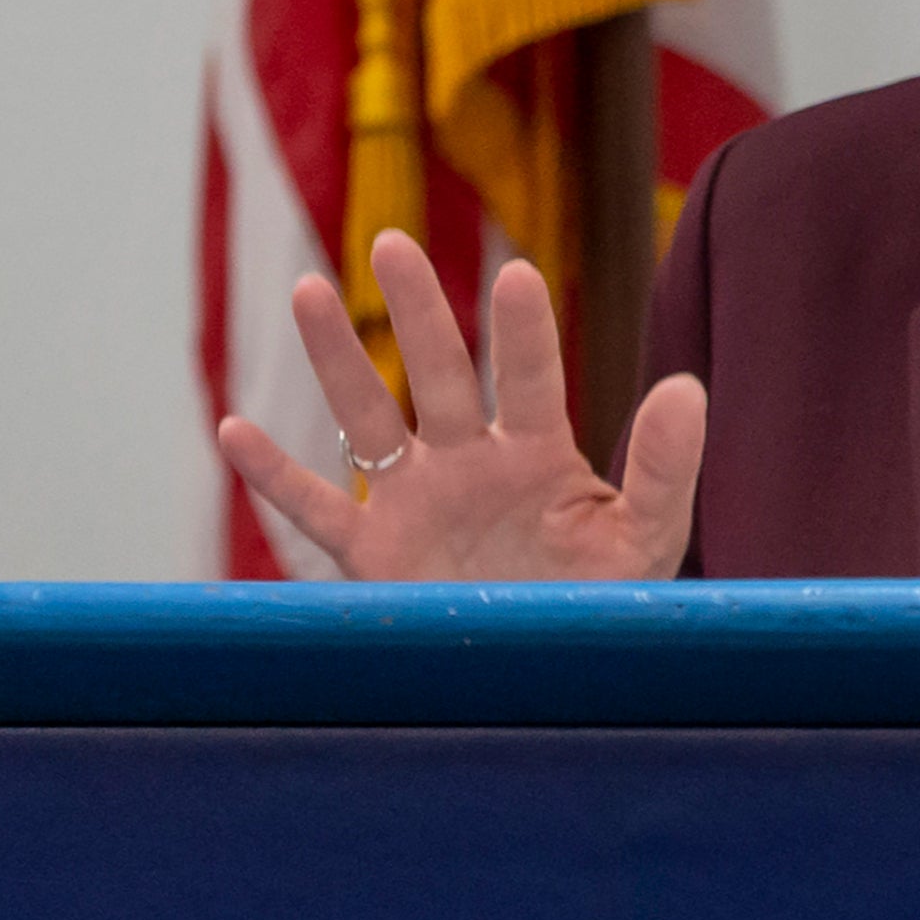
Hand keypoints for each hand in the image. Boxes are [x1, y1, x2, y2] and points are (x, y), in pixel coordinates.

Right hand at [217, 232, 705, 581]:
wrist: (552, 678)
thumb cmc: (607, 605)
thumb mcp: (646, 539)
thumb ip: (665, 469)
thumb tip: (688, 388)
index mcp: (539, 454)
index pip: (531, 379)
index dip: (522, 333)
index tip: (516, 275)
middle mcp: (471, 462)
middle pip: (438, 372)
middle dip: (417, 310)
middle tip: (393, 241)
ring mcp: (416, 504)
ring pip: (368, 418)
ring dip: (337, 359)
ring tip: (308, 289)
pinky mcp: (375, 558)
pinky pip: (316, 511)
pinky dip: (273, 477)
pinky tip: (232, 430)